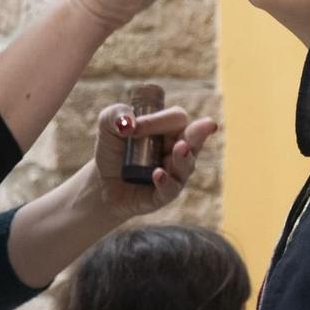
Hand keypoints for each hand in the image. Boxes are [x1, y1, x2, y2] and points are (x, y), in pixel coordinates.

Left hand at [81, 101, 218, 222]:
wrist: (100, 183)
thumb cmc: (112, 149)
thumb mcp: (108, 124)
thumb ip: (115, 114)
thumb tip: (128, 123)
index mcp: (170, 129)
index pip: (176, 119)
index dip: (159, 120)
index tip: (134, 127)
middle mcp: (178, 150)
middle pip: (194, 139)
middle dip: (200, 132)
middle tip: (208, 125)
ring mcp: (174, 174)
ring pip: (187, 165)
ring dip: (184, 157)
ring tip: (181, 148)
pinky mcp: (164, 195)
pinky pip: (171, 189)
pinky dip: (166, 181)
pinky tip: (158, 174)